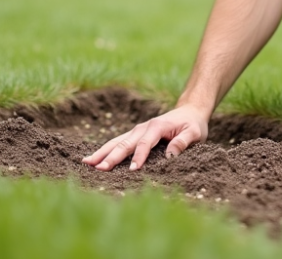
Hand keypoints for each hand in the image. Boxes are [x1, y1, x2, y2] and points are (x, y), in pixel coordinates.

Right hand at [83, 105, 208, 171]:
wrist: (189, 112)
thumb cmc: (193, 125)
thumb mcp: (194, 133)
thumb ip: (183, 142)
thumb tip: (171, 155)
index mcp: (157, 127)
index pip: (145, 144)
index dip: (139, 157)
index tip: (133, 170)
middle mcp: (143, 127)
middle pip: (125, 143)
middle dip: (111, 156)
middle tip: (98, 168)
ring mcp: (137, 131)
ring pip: (117, 142)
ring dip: (102, 152)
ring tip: (86, 162)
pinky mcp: (135, 135)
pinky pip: (118, 143)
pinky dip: (105, 150)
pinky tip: (94, 159)